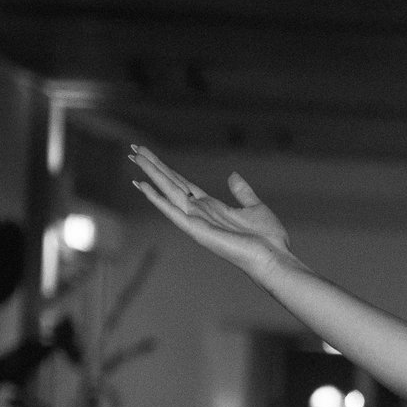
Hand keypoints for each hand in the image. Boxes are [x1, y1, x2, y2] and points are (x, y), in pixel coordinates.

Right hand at [129, 147, 293, 273]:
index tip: (149, 155)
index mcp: (211, 207)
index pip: (182, 183)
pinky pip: (173, 211)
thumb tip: (232, 175)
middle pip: (171, 184)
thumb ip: (242, 192)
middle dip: (153, 166)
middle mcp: (199, 213)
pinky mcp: (197, 231)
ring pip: (168, 192)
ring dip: (151, 175)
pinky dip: (157, 199)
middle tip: (133, 149)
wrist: (274, 258)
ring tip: (134, 158)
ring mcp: (196, 222)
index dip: (166, 169)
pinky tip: (143, 186)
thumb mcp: (255, 207)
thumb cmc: (267, 239)